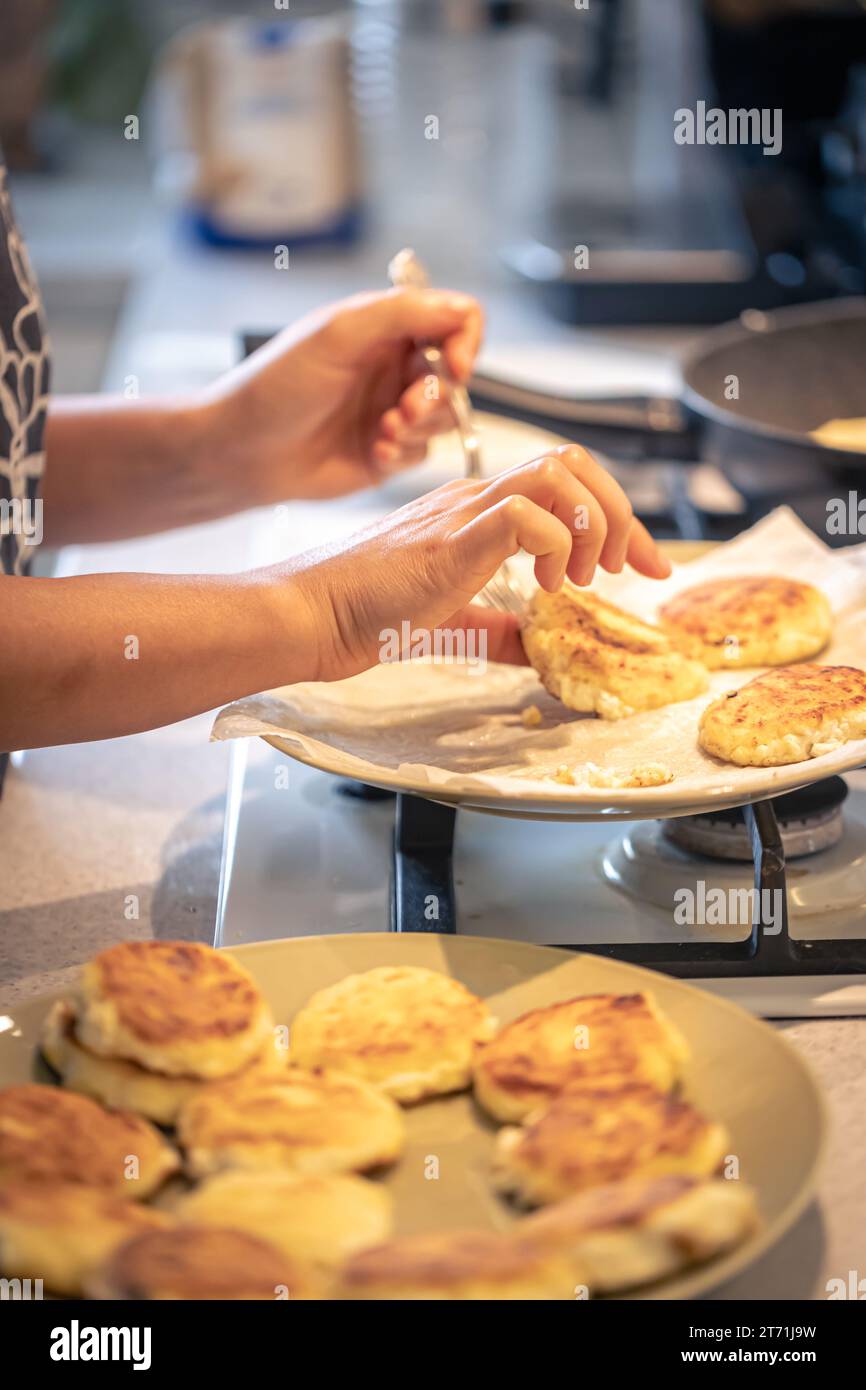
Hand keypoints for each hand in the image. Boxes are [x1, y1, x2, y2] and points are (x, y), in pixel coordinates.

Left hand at [202, 288, 483, 503]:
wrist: (243, 450)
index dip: (467, 342)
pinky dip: (404, 453)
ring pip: (445, 418)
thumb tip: (462, 311)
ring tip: (384, 432)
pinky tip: (373, 453)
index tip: (456, 367)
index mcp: (386, 327)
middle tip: (403, 410)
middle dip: (437, 396)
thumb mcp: (339, 334)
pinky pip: (422, 453)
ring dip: (421, 427)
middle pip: (457, 375)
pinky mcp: (386, 453)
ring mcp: (392, 410)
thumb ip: (403, 312)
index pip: (456, 319)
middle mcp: (394, 366)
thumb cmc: (278, 386)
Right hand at [276, 445, 670, 681]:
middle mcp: (474, 497)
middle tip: (632, 567)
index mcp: (475, 510)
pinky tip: (546, 585)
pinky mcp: (453, 535)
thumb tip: (539, 649)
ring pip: (558, 472)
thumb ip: (497, 631)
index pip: (565, 482)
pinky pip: (528, 513)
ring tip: (583, 576)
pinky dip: (558, 546)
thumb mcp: (451, 623)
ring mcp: (462, 510)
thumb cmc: (363, 614)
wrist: (310, 614)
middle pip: (573, 460)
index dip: (620, 517)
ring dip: (592, 522)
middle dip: (623, 511)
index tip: (647, 565)